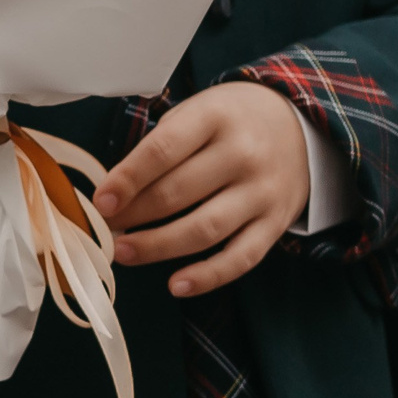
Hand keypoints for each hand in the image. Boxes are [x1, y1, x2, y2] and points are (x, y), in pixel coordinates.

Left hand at [93, 81, 309, 297]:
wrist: (297, 127)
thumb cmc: (228, 121)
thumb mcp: (194, 112)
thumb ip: (159, 146)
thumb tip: (115, 192)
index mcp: (214, 118)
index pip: (162, 150)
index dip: (128, 179)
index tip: (100, 201)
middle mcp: (242, 154)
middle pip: (178, 193)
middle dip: (133, 215)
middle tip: (101, 228)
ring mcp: (262, 192)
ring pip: (206, 229)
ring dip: (158, 246)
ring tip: (122, 252)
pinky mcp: (276, 223)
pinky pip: (242, 257)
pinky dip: (209, 275)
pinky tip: (176, 285)